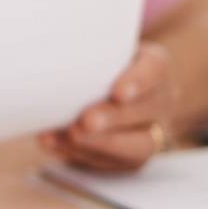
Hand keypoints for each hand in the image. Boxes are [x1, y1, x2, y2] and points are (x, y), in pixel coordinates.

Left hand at [40, 42, 176, 171]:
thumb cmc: (95, 61)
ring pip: (136, 146)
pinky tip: (55, 143)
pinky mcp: (131, 158)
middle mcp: (159, 100)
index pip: (155, 69)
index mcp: (155, 66)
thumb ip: (85, 46)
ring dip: (99, 144)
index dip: (138, 82)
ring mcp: (150, 132)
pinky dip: (80, 154)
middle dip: (114, 119)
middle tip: (85, 122)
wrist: (100, 87)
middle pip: (147, 111)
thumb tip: (48, 47)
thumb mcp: (96, 47)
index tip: (118, 92)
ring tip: (68, 136)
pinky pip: (111, 162)